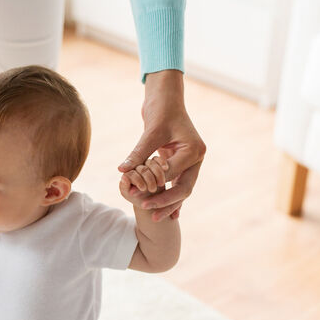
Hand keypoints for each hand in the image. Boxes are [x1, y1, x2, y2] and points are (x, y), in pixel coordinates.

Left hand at [117, 70, 205, 221]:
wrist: (167, 101)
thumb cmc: (161, 112)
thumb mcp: (150, 132)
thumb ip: (139, 152)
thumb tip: (123, 169)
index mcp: (194, 150)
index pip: (172, 174)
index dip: (155, 186)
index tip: (138, 196)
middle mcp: (197, 158)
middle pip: (184, 188)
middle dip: (167, 202)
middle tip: (150, 214)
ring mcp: (192, 163)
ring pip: (182, 189)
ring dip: (169, 204)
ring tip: (155, 219)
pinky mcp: (184, 164)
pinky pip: (178, 184)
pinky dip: (172, 197)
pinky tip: (167, 214)